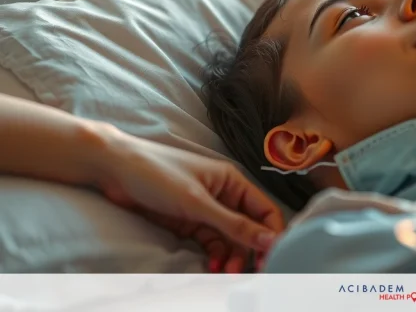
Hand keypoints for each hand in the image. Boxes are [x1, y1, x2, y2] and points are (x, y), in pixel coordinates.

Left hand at [88, 123, 283, 272]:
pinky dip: (215, 255)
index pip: (265, 211)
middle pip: (249, 228)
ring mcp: (207, 210)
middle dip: (250, 250)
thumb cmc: (158, 174)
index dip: (272, 235)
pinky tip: (212, 266)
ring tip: (225, 272)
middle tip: (246, 272)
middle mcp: (225, 195)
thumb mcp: (198, 203)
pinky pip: (211, 242)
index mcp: (234, 182)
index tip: (271, 258)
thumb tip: (269, 240)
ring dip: (232, 256)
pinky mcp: (190, 222)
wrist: (115, 170)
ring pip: (230, 239)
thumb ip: (234, 225)